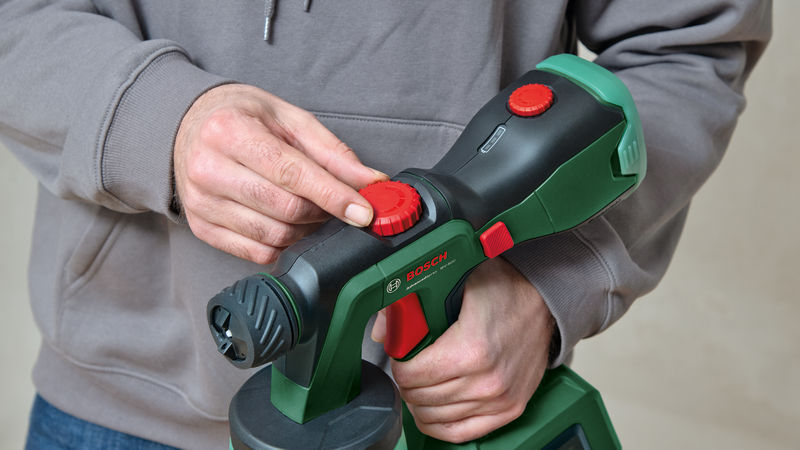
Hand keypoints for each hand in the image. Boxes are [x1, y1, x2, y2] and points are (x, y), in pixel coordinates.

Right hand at [174, 84, 386, 263]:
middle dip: (323, 212)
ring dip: (306, 230)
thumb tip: (370, 181)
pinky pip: (256, 253)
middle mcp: (208, 169)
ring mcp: (201, 203)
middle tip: (337, 203)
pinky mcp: (202, 228)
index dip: (333, 196)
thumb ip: (331, 151)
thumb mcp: (288, 118)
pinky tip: (291, 225)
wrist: (189, 126)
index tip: (363, 211)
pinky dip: (284, 245)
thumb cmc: (242, 118)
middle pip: (285, 209)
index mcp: (229, 131)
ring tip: (312, 210)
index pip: (291, 173)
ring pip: (274, 235)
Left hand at [372, 258, 553, 442]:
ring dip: (420, 402)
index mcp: (469, 351)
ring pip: (435, 417)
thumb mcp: (455, 282)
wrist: (543, 300)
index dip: (399, 364)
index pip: (411, 376)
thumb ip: (414, 304)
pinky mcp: (510, 409)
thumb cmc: (503, 289)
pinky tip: (430, 411)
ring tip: (421, 384)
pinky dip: (438, 425)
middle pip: (420, 398)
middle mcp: (485, 381)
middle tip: (410, 366)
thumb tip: (385, 331)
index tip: (402, 355)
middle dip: (407, 382)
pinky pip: (460, 433)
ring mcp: (499, 399)